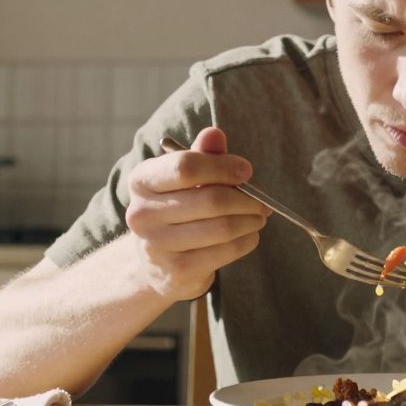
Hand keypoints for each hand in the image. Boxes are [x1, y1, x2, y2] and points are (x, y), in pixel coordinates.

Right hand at [124, 127, 270, 301]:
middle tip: (263, 202)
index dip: (223, 167)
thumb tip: (215, 134)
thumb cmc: (177, 209)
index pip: (185, 166)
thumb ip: (202, 155)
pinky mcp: (177, 271)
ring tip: (258, 217)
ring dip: (250, 220)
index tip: (246, 171)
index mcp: (142, 181)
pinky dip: (247, 240)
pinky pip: (226, 251)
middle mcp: (142, 213)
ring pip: (222, 227)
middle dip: (246, 199)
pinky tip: (249, 235)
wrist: (155, 263)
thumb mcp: (184, 179)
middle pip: (210, 199)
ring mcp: (156, 246)